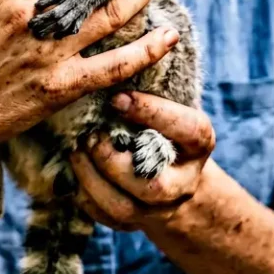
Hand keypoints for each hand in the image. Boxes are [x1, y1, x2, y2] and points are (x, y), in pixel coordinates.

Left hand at [70, 91, 215, 231]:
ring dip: (91, 178)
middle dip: (113, 162)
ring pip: (123, 208)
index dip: (153, 113)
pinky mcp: (132, 222)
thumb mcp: (166, 103)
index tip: (116, 97)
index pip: (188, 130)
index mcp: (198, 144)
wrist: (169, 171)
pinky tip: (74, 169)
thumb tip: (118, 51)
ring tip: (76, 150)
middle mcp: (183, 182)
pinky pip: (103, 216)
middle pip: (155, 187)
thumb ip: (149, 86)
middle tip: (90, 136)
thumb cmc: (160, 123)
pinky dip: (83, 194)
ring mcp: (157, 208)